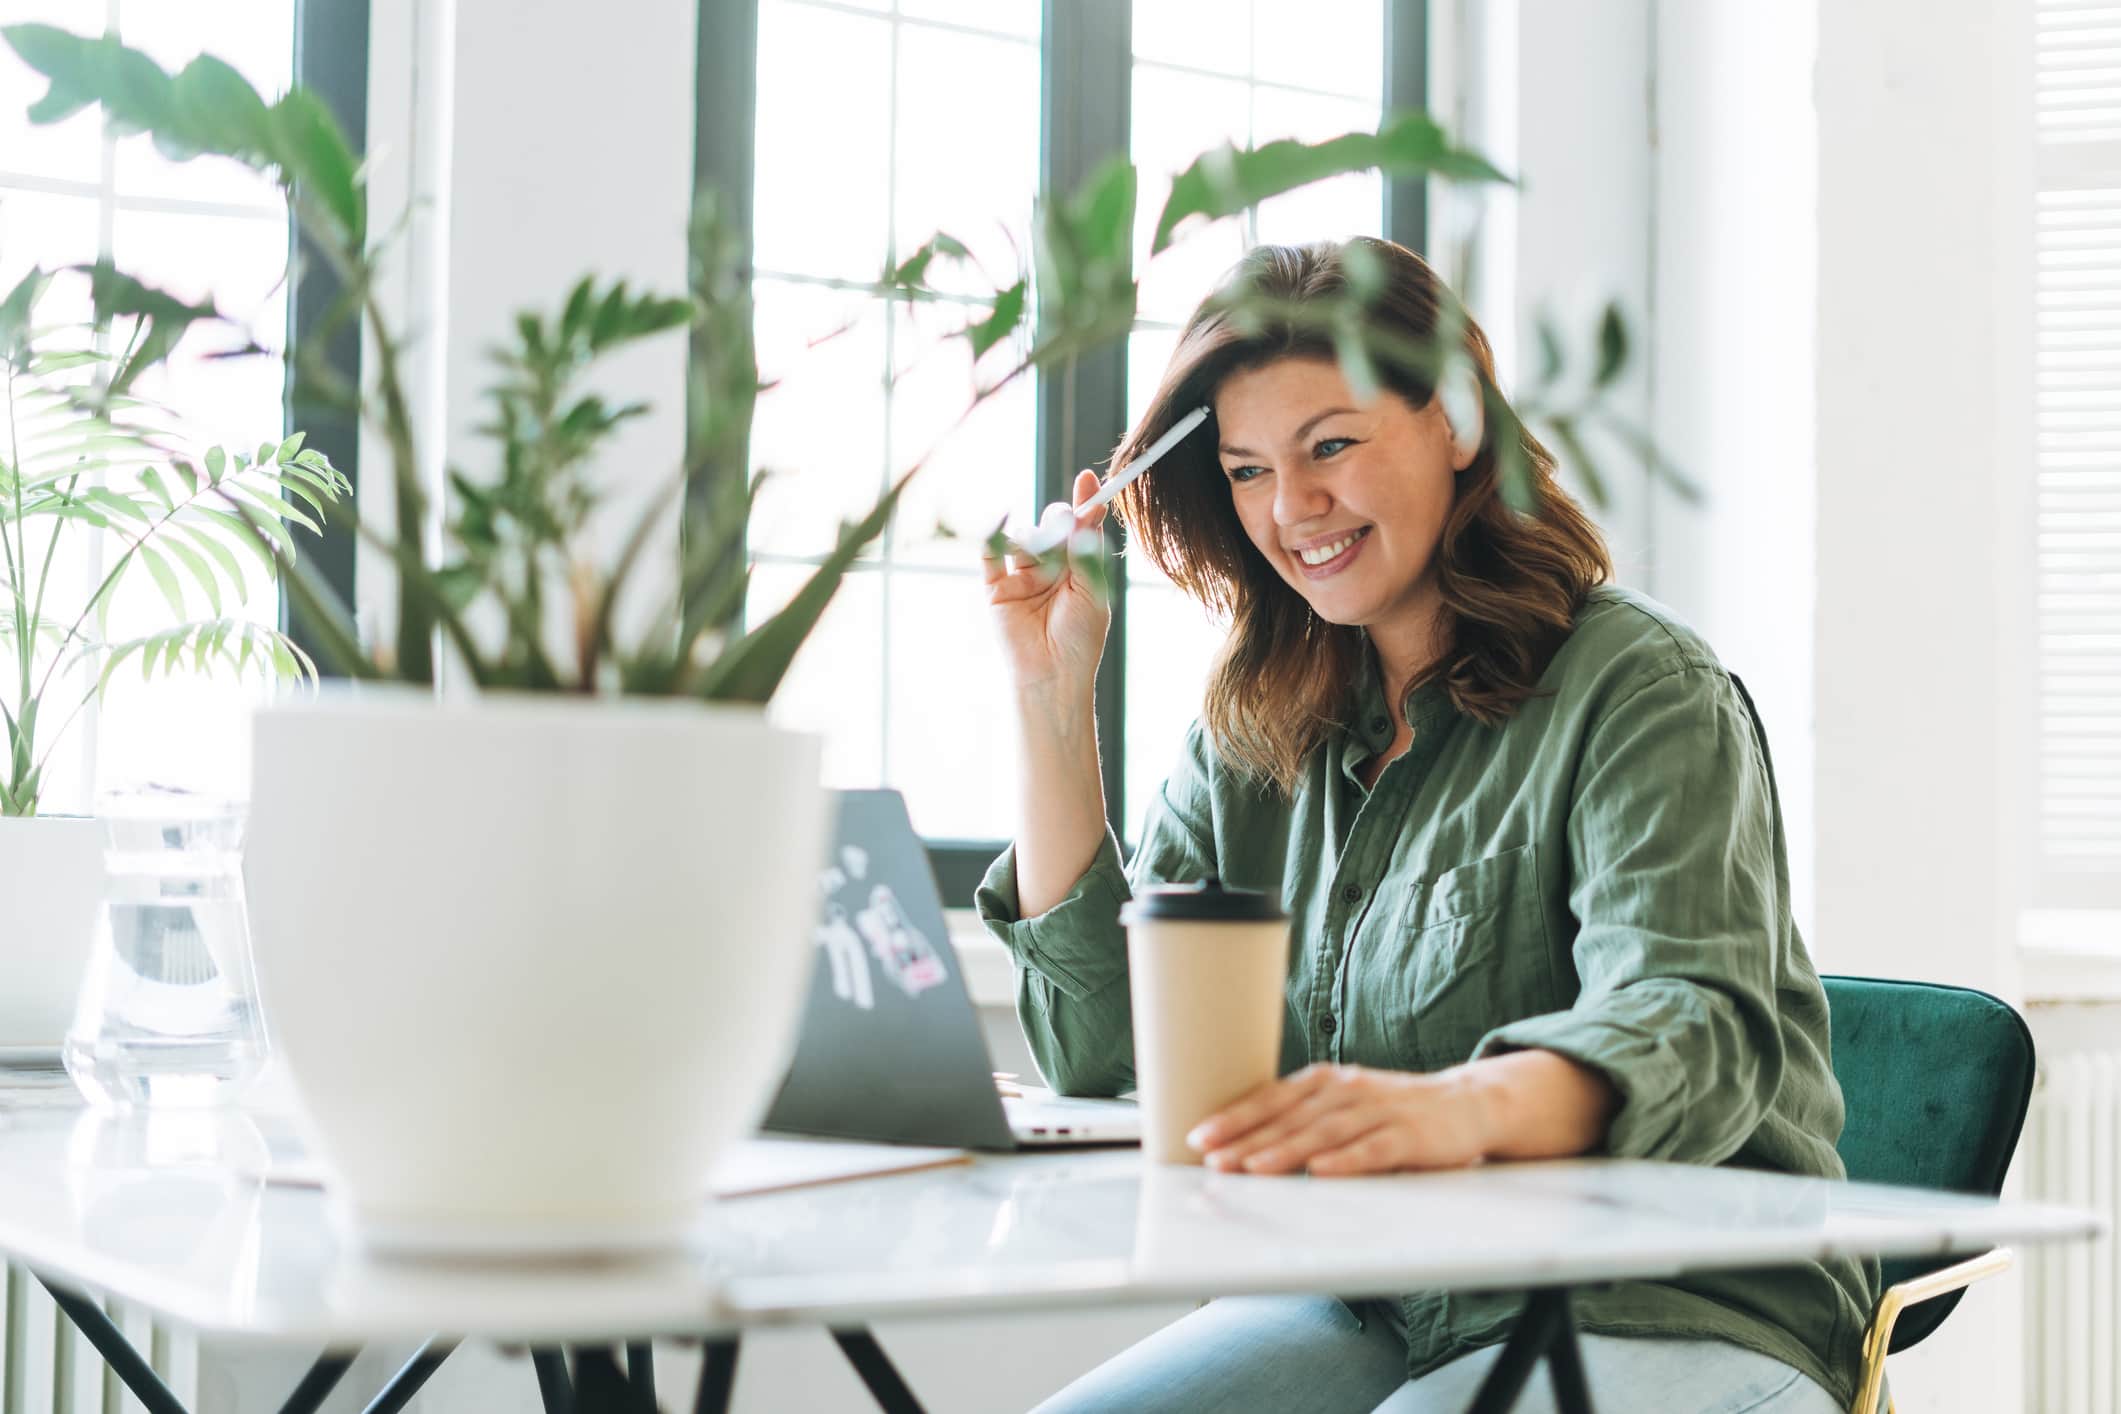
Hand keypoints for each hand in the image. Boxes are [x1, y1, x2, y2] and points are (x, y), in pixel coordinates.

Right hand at [984, 468, 1110, 696]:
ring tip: (1043, 558)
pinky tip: (1001, 521)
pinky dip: (993, 535)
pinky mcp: (997, 589)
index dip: (1085, 504)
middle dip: (1058, 521)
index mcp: (1078, 570)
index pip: (1080, 529)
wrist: (1052, 675)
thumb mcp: (1091, 589)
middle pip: (1050, 527)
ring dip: (1034, 538)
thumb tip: (1087, 509)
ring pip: (1024, 538)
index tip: (1091, 481)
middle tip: (1065, 527)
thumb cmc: (1079, 638)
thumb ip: (1086, 549)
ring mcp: (1022, 578)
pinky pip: (990, 556)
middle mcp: (1050, 570)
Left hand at [1186, 1063, 1492, 1176]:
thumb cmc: (1391, 1111)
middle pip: (1290, 1116)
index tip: (1200, 1136)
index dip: (1235, 1117)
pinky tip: (1322, 1172)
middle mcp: (1346, 1090)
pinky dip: (1347, 1160)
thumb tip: (1244, 1147)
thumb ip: (1303, 1119)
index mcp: (1324, 1082)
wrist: (1466, 1103)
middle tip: (1213, 1158)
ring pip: (1324, 1131)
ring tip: (1253, 1168)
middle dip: (1248, 1138)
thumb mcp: (1343, 1105)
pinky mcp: (1409, 1135)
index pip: (1271, 1098)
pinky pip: (1374, 1149)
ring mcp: (1379, 1110)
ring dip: (1286, 1150)